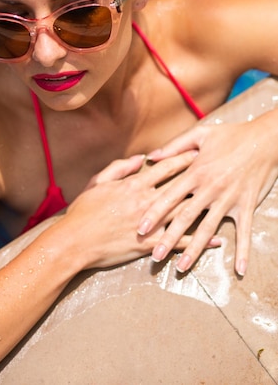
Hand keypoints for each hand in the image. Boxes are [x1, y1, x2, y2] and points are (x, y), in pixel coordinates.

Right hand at [66, 153, 218, 269]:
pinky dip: (198, 241)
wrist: (75, 241)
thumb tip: (139, 159)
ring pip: (183, 213)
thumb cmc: (84, 211)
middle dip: (201, 177)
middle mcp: (146, 202)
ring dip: (205, 206)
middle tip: (218, 170)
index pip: (165, 168)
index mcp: (134, 185)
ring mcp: (150, 225)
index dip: (184, 159)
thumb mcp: (98, 182)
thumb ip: (119, 168)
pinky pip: (178, 242)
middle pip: (180, 187)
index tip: (199, 152)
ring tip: (223, 200)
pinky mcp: (149, 245)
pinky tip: (215, 240)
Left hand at [136, 118, 277, 275]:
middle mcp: (210, 188)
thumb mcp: (200, 134)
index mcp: (196, 172)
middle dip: (168, 238)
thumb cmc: (231, 135)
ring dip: (195, 249)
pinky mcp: (247, 205)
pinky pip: (244, 231)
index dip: (154, 213)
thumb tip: (151, 156)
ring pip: (208, 228)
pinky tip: (239, 270)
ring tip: (181, 266)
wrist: (265, 139)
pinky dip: (243, 251)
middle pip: (185, 217)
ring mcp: (228, 198)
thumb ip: (174, 146)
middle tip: (154, 257)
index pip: (169, 196)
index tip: (140, 229)